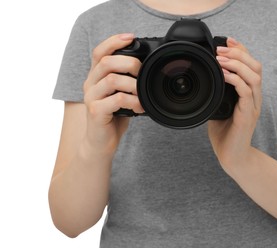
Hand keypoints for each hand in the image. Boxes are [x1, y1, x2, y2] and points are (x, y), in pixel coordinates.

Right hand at [83, 33, 143, 153]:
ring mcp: (91, 98)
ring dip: (133, 84)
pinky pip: (116, 100)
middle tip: (142, 72)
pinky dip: (133, 101)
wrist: (101, 142)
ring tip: (143, 93)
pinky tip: (140, 107)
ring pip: (112, 79)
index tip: (131, 37)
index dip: (114, 41)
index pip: (99, 52)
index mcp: (95, 77)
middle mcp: (90, 84)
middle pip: (106, 62)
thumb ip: (126, 81)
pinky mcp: (96, 112)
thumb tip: (147, 68)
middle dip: (129, 63)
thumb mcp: (120, 94)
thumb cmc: (113, 117)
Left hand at [208, 38, 261, 169]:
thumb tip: (205, 82)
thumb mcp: (218, 109)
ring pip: (254, 76)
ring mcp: (253, 106)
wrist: (232, 157)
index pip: (251, 66)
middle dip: (239, 53)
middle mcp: (254, 98)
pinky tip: (222, 74)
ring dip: (237, 63)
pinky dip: (234, 79)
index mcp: (249, 95)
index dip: (241, 51)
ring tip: (220, 58)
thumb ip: (217, 95)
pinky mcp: (247, 115)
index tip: (227, 41)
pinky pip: (246, 92)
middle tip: (221, 48)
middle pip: (256, 67)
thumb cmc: (225, 135)